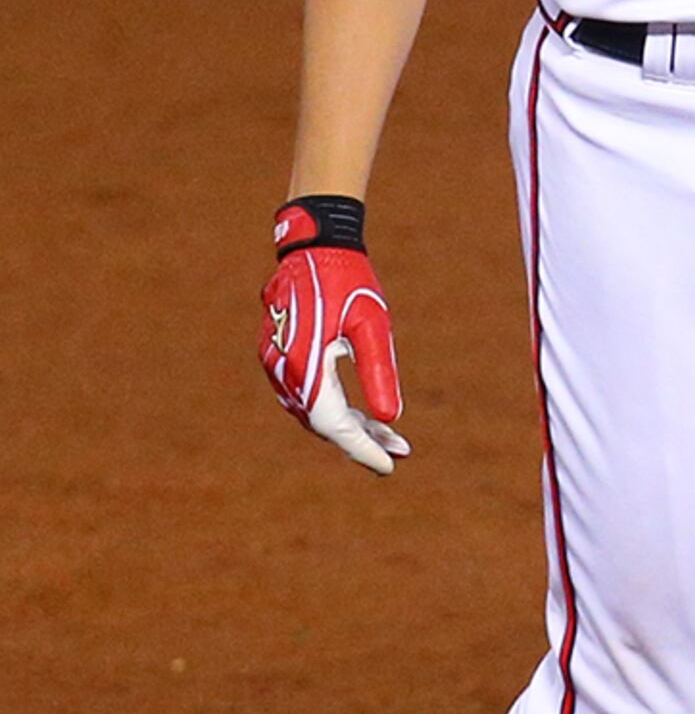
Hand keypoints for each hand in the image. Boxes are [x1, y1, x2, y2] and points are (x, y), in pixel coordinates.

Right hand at [259, 203, 409, 475]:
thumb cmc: (349, 280)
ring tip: (391, 436)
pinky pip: (306, 395)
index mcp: (304, 363)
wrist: (315, 246)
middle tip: (399, 450)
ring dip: (350, 425)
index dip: (362, 447)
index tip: (390, 466)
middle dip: (361, 439)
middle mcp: (282, 369)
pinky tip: (363, 415)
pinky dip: (334, 408)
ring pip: (314, 411)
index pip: (334, 423)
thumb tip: (388, 419)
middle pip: (323, 422)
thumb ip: (379, 370)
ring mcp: (275, 363)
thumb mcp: (373, 325)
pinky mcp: (277, 356)